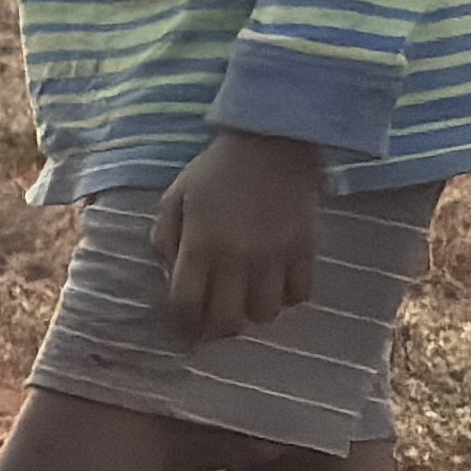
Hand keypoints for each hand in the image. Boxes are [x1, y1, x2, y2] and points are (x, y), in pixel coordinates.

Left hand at [157, 125, 335, 345]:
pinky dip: (287, 297)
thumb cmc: (216, 171)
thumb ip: (165, 238)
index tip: (183, 327)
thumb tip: (169, 275)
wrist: (271, 141)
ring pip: (265, 314)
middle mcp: (236, 258)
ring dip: (253, 313)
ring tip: (247, 300)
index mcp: (200, 245)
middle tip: (215, 322)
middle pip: (226, 320)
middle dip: (216, 329)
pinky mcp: (306, 249)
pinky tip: (277, 285)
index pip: (186, 305)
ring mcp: (274, 256)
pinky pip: (300, 294)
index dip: (182, 324)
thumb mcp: (175, 198)